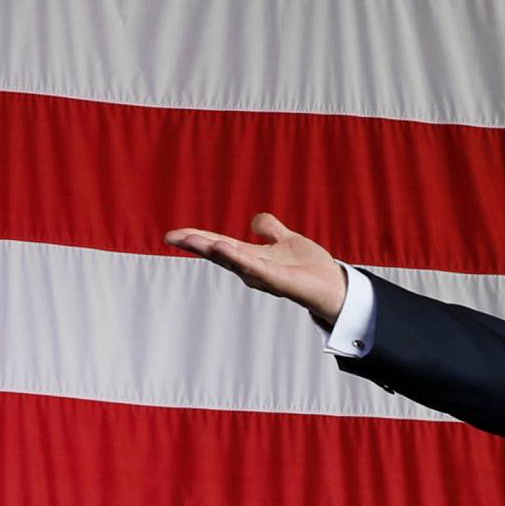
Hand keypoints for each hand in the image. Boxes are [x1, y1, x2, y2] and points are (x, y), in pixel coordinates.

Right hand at [162, 213, 346, 326]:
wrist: (332, 285)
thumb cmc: (309, 268)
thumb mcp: (287, 240)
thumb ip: (271, 229)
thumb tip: (255, 220)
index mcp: (250, 257)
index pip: (218, 244)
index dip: (197, 238)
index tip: (173, 234)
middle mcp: (250, 268)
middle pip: (218, 253)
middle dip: (196, 244)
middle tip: (172, 237)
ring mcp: (262, 275)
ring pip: (232, 260)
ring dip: (212, 250)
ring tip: (192, 240)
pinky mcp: (277, 280)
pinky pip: (254, 267)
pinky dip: (237, 258)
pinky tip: (223, 248)